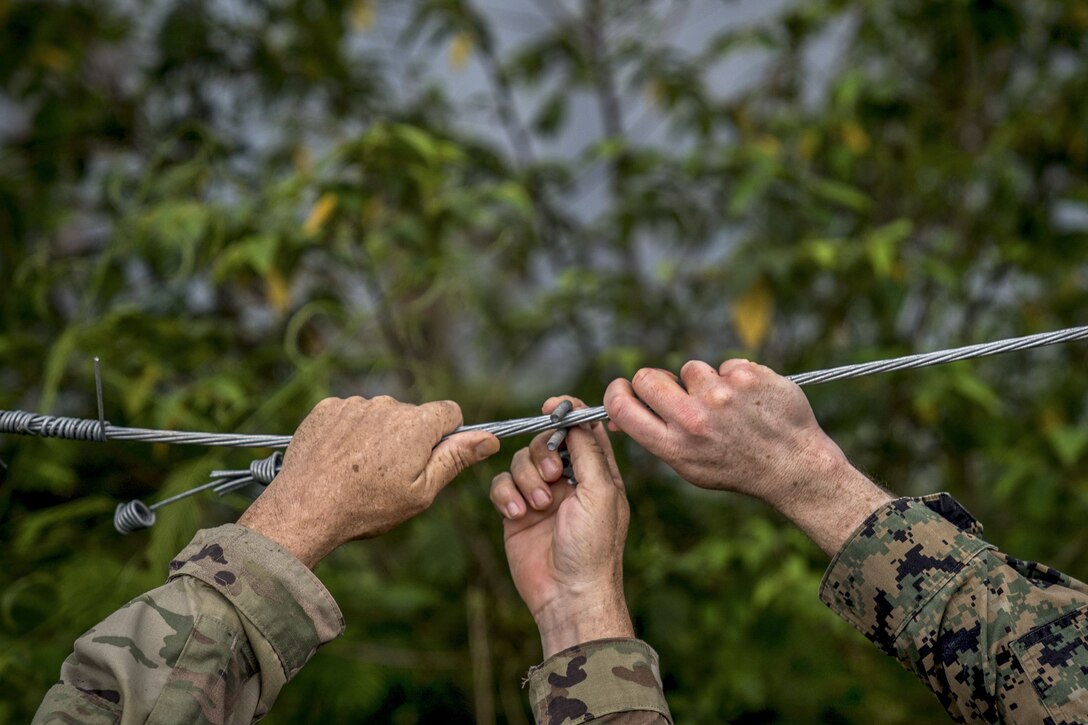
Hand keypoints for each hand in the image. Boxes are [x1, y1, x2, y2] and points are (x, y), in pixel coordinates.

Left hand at [239, 395, 499, 567]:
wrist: (305, 509)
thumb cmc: (368, 507)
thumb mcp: (422, 492)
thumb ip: (456, 459)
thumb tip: (490, 439)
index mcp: (417, 424)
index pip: (450, 412)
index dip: (446, 436)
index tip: (430, 458)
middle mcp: (387, 405)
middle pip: (412, 415)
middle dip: (409, 438)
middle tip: (389, 475)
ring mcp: (354, 404)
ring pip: (380, 415)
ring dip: (377, 435)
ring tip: (359, 471)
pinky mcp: (326, 408)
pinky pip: (349, 414)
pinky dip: (349, 432)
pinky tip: (339, 460)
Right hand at [489, 397, 632, 657]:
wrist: (567, 594)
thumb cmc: (592, 547)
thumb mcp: (600, 492)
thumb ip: (587, 451)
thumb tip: (575, 419)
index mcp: (598, 472)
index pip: (583, 429)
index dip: (567, 413)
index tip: (551, 408)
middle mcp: (569, 480)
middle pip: (545, 440)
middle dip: (542, 452)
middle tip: (550, 476)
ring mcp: (541, 495)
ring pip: (520, 461)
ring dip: (526, 479)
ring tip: (538, 506)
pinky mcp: (517, 511)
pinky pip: (501, 484)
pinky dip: (506, 494)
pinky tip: (516, 514)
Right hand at [604, 360, 892, 554]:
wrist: (794, 467)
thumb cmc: (737, 467)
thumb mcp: (690, 466)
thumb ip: (655, 437)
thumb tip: (618, 415)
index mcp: (673, 446)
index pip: (621, 406)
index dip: (616, 391)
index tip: (624, 387)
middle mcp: (693, 421)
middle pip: (648, 377)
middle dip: (658, 380)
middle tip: (677, 391)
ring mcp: (721, 396)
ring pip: (691, 368)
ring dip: (706, 381)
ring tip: (728, 407)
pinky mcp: (747, 378)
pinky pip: (727, 365)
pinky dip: (736, 379)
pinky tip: (750, 401)